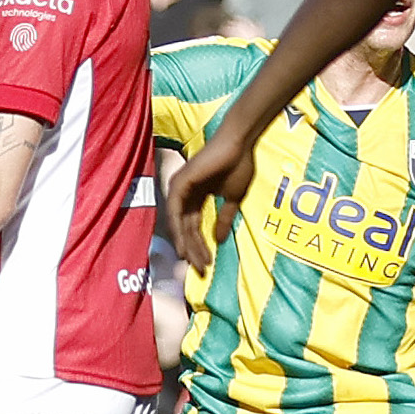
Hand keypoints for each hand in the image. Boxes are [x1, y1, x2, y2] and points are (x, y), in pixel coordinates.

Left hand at [167, 126, 254, 273]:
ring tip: (195, 262)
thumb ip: (224, 218)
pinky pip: (175, 213)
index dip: (201, 245)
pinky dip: (178, 231)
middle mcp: (183, 194)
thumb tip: (219, 240)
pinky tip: (185, 246)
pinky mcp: (179, 184)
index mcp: (196, 197)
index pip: (194, 226)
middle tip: (201, 269)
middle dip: (193, 250)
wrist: (239, 144)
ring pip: (178, 224)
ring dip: (186, 245)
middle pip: (185, 229)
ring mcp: (179, 188)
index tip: (208, 263)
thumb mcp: (232, 198)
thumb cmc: (238, 165)